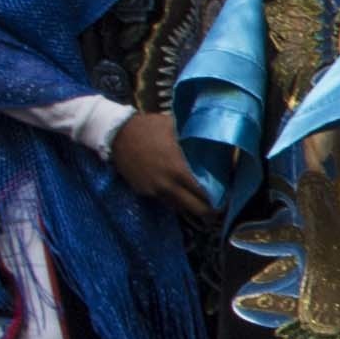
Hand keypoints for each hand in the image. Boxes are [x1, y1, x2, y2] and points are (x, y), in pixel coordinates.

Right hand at [108, 107, 212, 223]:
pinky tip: (179, 194)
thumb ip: (190, 140)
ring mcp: (152, 190)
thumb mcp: (174, 129)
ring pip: (177, 206)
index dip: (216, 200)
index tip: (225, 201)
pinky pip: (162, 200)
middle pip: (193, 208)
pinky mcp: (141, 190)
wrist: (114, 132)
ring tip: (199, 204)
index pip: (202, 194)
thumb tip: (209, 137)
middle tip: (216, 211)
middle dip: (207, 211)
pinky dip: (172, 199)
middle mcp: (166, 185)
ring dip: (188, 207)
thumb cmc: (148, 127)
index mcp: (178, 170)